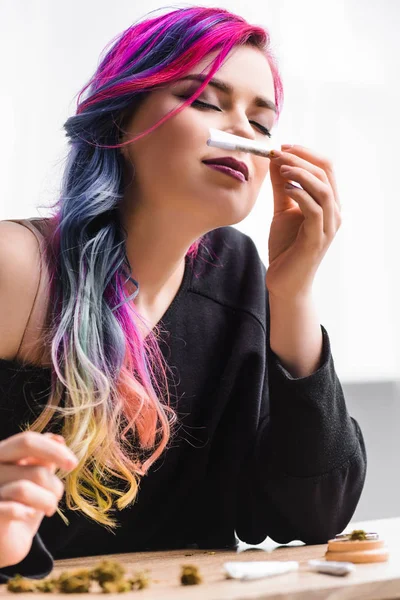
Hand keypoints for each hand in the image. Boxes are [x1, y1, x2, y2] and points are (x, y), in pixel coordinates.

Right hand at [0, 431, 77, 568]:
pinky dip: (25, 513)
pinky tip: (28, 515)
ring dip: (46, 502)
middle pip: (34, 469)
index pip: (28, 441)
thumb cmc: (21, 505)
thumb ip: (43, 458)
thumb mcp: (35, 477)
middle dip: (53, 485)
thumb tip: (57, 439)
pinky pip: (10, 509)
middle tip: (57, 496)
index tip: (73, 464)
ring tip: (47, 509)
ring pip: (24, 489)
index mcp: (1, 454)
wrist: (2, 542)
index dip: (55, 451)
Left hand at [266, 144, 341, 299]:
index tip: (282, 146)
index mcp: (328, 203)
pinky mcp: (317, 239)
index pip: (325, 167)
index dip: (305, 153)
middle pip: (326, 173)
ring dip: (301, 173)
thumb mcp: (282, 210)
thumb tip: (275, 160)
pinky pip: (314, 210)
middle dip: (301, 158)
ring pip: (323, 189)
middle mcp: (334, 212)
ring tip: (280, 167)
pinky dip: (300, 194)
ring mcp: (328, 226)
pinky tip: (285, 187)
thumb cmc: (286, 247)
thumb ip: (281, 187)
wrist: (285, 282)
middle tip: (278, 152)